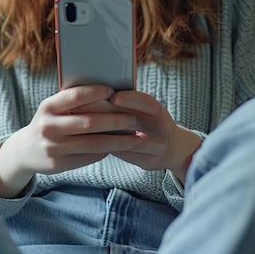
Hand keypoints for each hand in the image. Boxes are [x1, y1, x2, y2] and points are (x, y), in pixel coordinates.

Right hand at [0, 85, 141, 197]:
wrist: (25, 151)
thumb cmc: (48, 123)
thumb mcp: (52, 109)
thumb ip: (73, 103)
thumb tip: (110, 94)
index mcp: (47, 107)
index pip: (75, 96)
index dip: (96, 92)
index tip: (115, 92)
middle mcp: (48, 127)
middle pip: (89, 122)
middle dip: (115, 120)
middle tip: (134, 118)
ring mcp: (53, 147)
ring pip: (93, 143)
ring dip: (118, 141)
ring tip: (136, 138)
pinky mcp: (59, 164)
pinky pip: (89, 157)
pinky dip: (107, 151)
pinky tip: (120, 147)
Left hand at [85, 90, 202, 183]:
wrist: (173, 148)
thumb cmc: (151, 124)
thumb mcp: (146, 111)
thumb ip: (127, 103)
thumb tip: (95, 90)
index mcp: (159, 111)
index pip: (147, 102)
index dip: (130, 98)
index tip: (111, 95)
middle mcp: (162, 129)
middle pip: (134, 121)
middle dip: (106, 113)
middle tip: (81, 108)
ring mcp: (157, 148)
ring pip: (128, 142)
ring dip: (104, 133)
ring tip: (82, 125)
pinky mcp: (149, 162)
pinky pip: (125, 155)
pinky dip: (108, 147)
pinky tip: (91, 141)